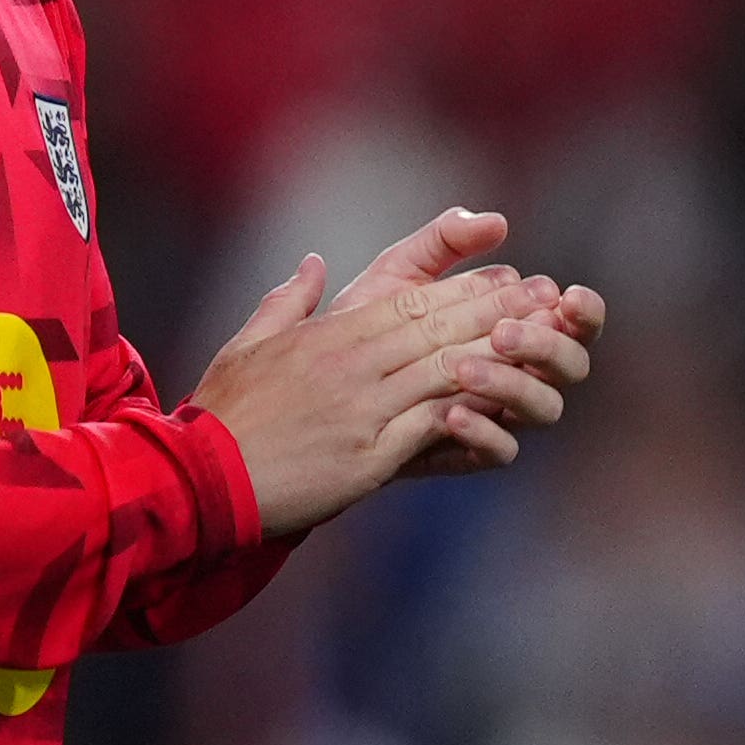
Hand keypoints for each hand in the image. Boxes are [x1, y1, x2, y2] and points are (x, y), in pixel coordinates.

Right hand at [191, 219, 602, 533]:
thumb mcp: (249, 343)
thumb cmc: (222, 413)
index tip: (505, 277)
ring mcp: (361, 412)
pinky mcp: (366, 459)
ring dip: (497, 356)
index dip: (465, 289)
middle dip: (497, 310)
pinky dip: (468, 413)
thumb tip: (313, 263)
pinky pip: (429, 428)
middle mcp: (350, 366)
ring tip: (539, 343)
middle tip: (544, 297)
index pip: (411, 302)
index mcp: (328, 336)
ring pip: (442, 373)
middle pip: (437, 329)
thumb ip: (287, 301)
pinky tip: (503, 404)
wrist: (199, 481)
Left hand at [328, 207, 607, 480]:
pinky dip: (483, 432)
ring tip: (462, 365)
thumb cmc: (373, 319)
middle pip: (572, 367)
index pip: (575, 320)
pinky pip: (501, 451)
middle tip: (503, 331)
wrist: (324, 381)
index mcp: (524, 328)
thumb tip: (498, 222)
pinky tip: (451, 412)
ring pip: (544, 409)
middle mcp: (525, 373)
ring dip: (511, 385)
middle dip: (547, 347)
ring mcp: (503, 415)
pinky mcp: (472, 451)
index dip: (584, 311)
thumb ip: (446, 240)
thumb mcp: (403, 271)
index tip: (566, 294)